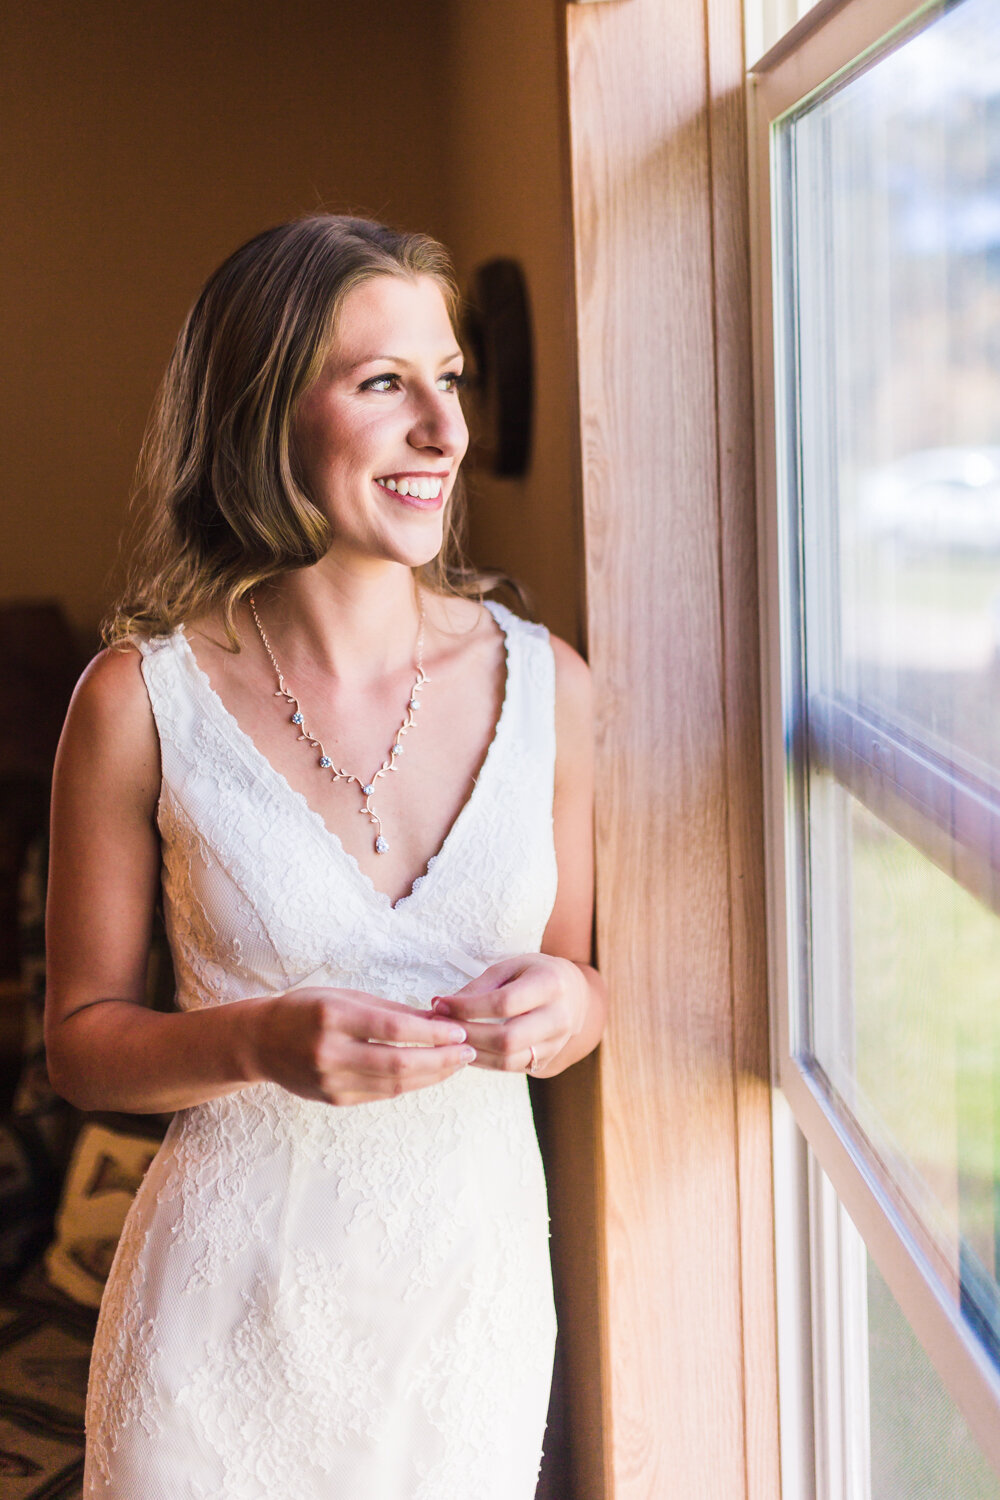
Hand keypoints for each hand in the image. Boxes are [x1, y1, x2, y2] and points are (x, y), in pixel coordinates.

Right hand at [249, 987, 474, 1105]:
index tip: (459, 1030)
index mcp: (333, 1017)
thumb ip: (391, 1010)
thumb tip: (440, 1020)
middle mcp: (330, 1052)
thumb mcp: (345, 996)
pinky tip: (429, 1074)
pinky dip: (410, 1084)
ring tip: (457, 1063)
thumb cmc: (306, 1009)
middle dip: (441, 1060)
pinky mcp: (334, 1099)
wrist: (260, 1042)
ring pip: (394, 1084)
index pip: (394, 1029)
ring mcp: (331, 1081)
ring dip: (432, 1076)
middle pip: (398, 1063)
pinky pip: (381, 1094)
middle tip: (470, 1051)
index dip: (432, 1033)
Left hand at [431, 955, 588, 1076]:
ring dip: (471, 1053)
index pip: (504, 1003)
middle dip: (468, 1035)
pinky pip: (510, 1068)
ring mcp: (556, 1044)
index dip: (468, 1007)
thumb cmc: (536, 974)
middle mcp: (559, 1018)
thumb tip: (446, 1006)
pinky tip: (466, 1049)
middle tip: (440, 1028)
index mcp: (551, 984)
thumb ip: (481, 985)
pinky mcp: (547, 1061)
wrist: (575, 996)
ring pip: (508, 1061)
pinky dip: (483, 1061)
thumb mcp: (512, 966)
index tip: (440, 1004)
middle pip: (507, 1039)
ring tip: (448, 1041)